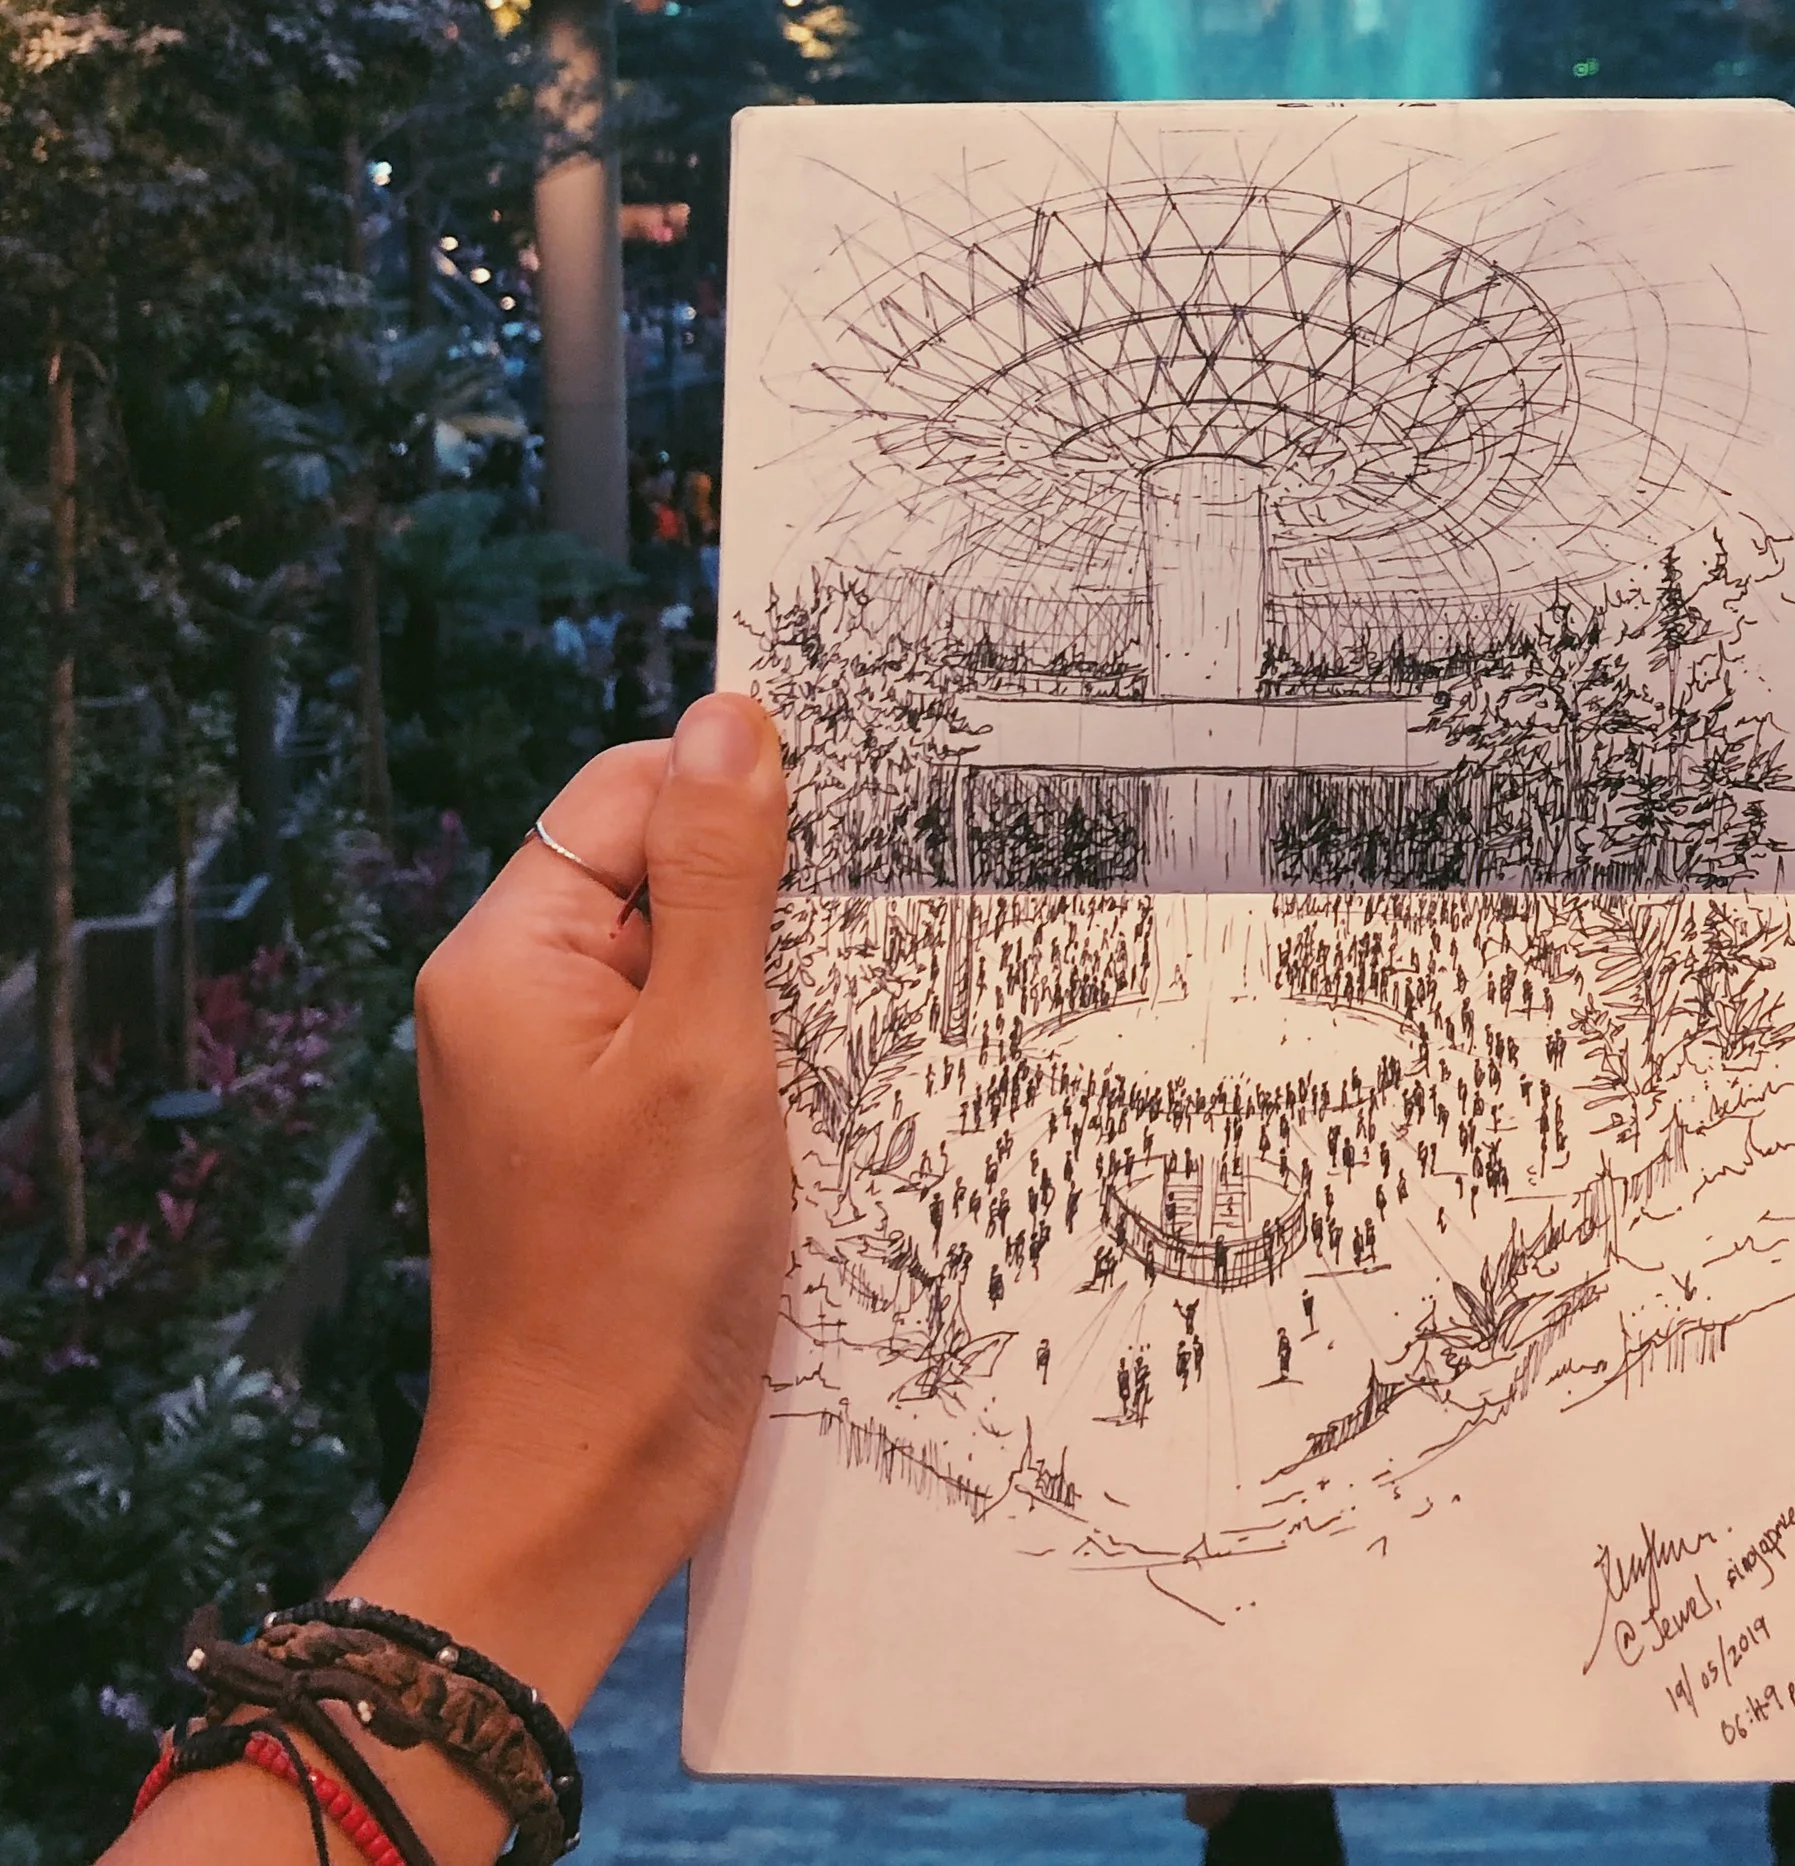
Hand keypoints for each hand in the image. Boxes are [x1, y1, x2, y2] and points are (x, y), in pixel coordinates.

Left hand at [108, 696, 790, 1865]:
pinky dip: (765, 1053)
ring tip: (852, 1029)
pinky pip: (693, 1044)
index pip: (632, 793)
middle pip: (662, 867)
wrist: (582, 1491)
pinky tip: (831, 1092)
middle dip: (770, 894)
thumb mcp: (703, 1053)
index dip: (740, 797)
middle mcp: (519, 999)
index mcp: (511, 956)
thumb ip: (720, 875)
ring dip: (777, 982)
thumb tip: (731, 715)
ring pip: (692, 960)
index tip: (852, 832)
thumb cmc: (634, 1283)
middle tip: (870, 938)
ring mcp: (561, 1076)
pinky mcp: (611, 1142)